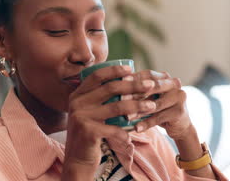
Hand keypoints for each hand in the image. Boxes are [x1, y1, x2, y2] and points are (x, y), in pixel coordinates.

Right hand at [62, 66, 179, 173]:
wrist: (77, 160)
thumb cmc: (91, 133)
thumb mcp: (91, 112)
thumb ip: (101, 98)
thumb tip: (127, 79)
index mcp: (78, 95)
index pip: (97, 76)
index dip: (114, 70)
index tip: (131, 69)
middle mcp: (77, 103)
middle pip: (110, 88)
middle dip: (133, 85)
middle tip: (150, 86)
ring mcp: (81, 117)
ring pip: (116, 107)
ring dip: (137, 106)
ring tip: (152, 106)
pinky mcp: (87, 132)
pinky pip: (114, 129)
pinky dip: (126, 132)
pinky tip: (134, 133)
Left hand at [125, 70, 192, 140]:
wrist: (180, 125)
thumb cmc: (160, 108)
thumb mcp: (151, 97)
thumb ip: (139, 90)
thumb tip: (116, 87)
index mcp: (165, 77)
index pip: (148, 74)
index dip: (134, 78)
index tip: (119, 82)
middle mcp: (174, 84)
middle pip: (153, 86)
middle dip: (136, 93)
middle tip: (121, 99)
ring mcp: (179, 97)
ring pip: (155, 104)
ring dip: (139, 111)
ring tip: (126, 117)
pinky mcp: (180, 112)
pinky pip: (159, 118)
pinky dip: (147, 123)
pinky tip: (136, 128)